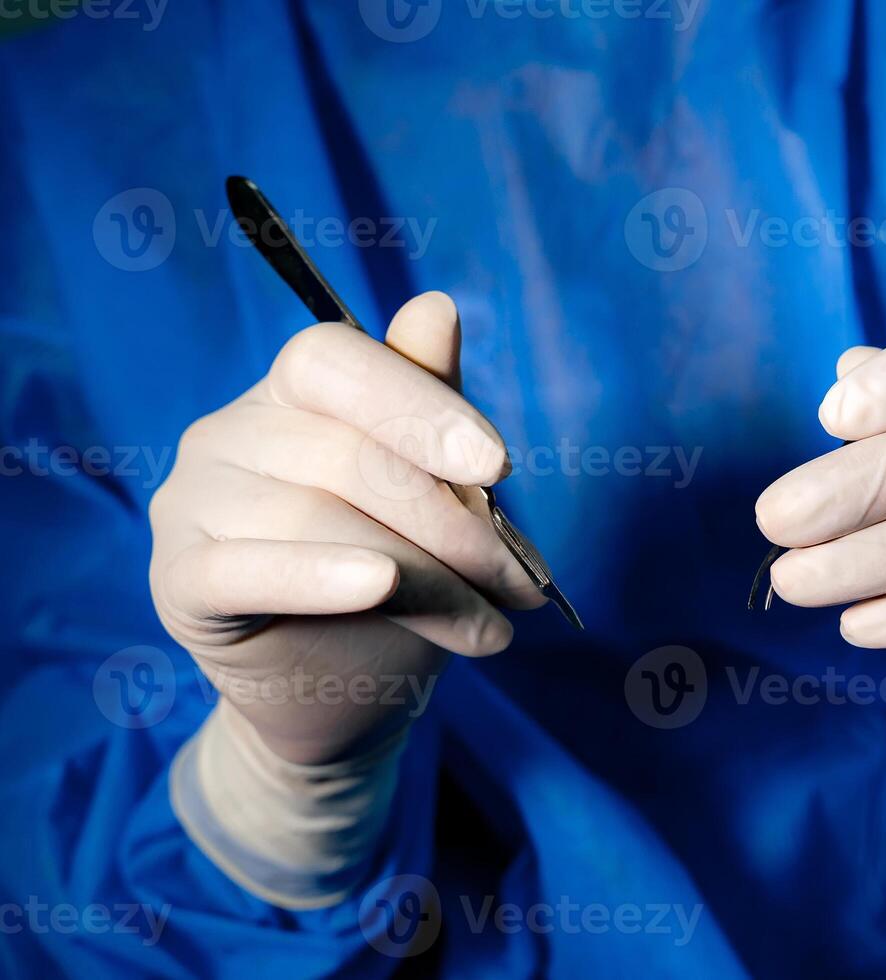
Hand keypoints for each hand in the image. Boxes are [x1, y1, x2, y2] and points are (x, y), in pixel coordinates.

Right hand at [149, 292, 542, 764]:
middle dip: (453, 524)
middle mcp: (227, 433)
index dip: (419, 404)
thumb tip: (437, 306)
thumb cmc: (397, 586)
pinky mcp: (176, 580)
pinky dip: (322, 577)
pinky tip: (380, 587)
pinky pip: (248, 568)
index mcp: (291, 396)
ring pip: (321, 518)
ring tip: (489, 626)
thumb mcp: (433, 501)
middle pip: (346, 452)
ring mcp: (190, 502)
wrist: (344, 699)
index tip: (499, 465)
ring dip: (427, 579)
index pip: (335, 359)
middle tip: (519, 581)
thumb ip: (430, 411)